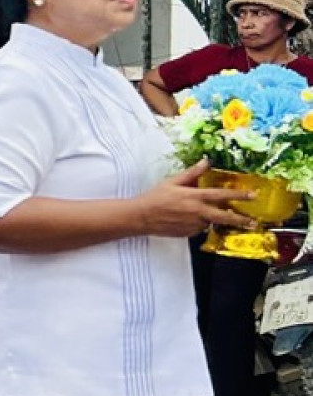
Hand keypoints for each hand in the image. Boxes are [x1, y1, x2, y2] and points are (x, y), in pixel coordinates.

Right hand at [138, 164, 255, 238]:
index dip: (239, 195)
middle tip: (253, 221)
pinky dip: (199, 223)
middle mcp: (198, 212)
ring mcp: (194, 225)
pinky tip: (188, 219)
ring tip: (211, 216)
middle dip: (241, 219)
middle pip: (225, 216)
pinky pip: (199, 228)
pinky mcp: (189, 233)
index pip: (222, 195)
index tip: (253, 195)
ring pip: (211, 222)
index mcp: (195, 197)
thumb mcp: (173, 181)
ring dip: (215, 219)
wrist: (141, 217)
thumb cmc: (155, 197)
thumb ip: (192, 173)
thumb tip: (206, 161)